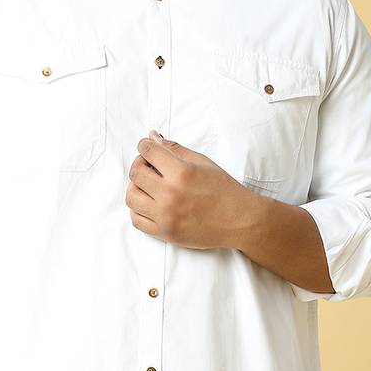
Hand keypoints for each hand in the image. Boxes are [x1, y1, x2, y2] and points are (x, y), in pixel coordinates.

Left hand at [125, 129, 249, 249]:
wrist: (239, 221)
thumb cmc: (224, 189)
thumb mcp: (202, 162)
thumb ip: (175, 149)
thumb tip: (153, 137)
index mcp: (181, 172)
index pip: (148, 151)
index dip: (145, 145)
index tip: (147, 147)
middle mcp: (170, 194)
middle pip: (136, 173)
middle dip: (139, 164)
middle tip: (149, 165)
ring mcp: (166, 216)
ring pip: (131, 197)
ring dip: (136, 187)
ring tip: (148, 185)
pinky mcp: (165, 233)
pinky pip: (137, 220)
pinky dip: (138, 209)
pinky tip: (149, 203)